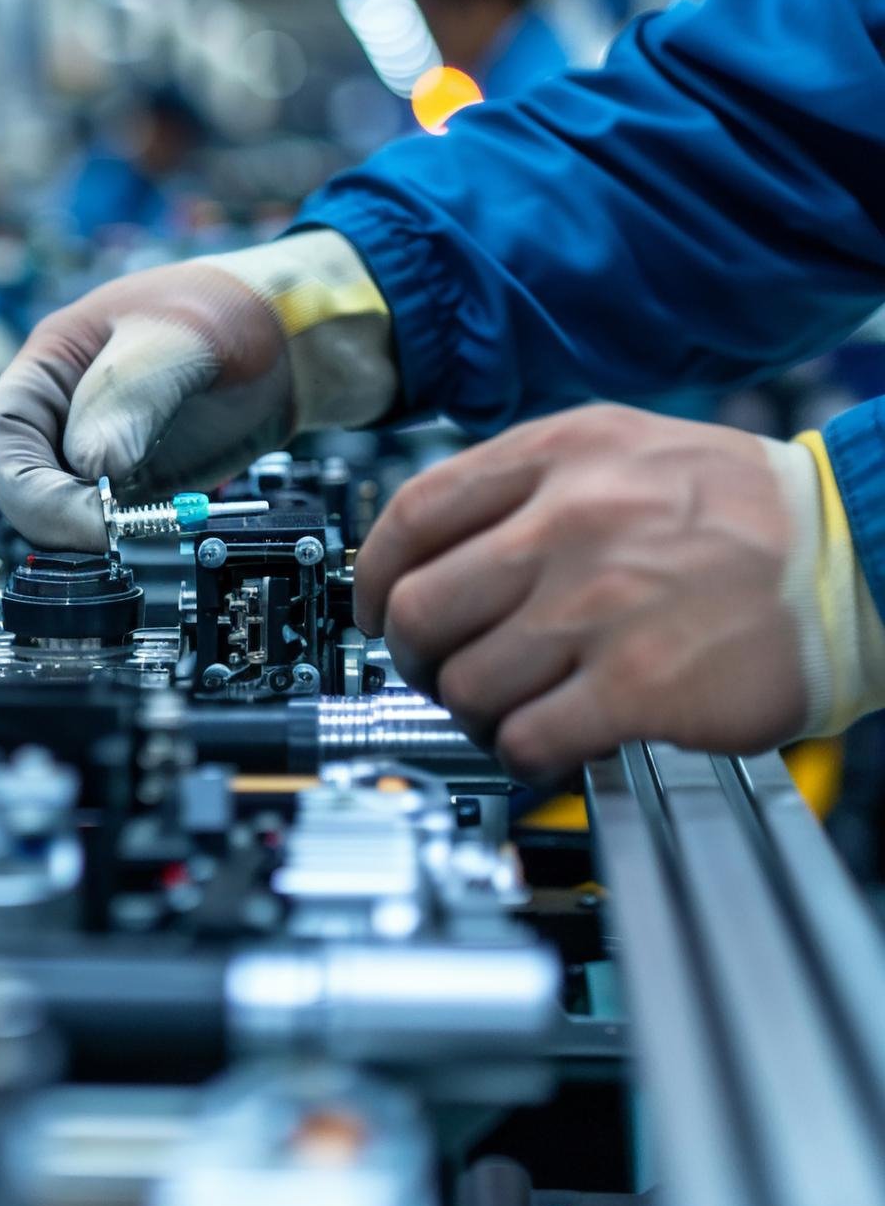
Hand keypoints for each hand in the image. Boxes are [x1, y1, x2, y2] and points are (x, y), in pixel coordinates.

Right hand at [0, 230, 393, 550]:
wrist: (297, 342)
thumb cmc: (232, 314)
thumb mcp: (177, 342)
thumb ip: (126, 399)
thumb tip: (90, 469)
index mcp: (50, 366)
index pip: (0, 437)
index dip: (29, 485)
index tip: (87, 511)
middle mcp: (63, 414)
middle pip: (23, 485)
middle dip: (61, 516)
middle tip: (116, 530)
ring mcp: (98, 452)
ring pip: (62, 513)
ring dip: (94, 531)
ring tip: (151, 520)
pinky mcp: (135, 484)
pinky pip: (108, 523)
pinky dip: (128, 533)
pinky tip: (169, 521)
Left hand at [354, 405, 808, 783]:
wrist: (859, 555)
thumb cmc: (745, 512)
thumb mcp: (624, 450)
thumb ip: (524, 483)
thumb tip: (429, 545)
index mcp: (557, 458)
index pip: (410, 517)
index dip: (370, 578)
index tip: (372, 610)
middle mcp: (567, 524)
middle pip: (416, 611)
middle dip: (415, 658)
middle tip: (443, 672)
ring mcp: (599, 606)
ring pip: (461, 685)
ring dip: (472, 714)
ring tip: (513, 709)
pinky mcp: (636, 686)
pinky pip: (524, 740)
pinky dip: (522, 755)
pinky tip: (552, 743)